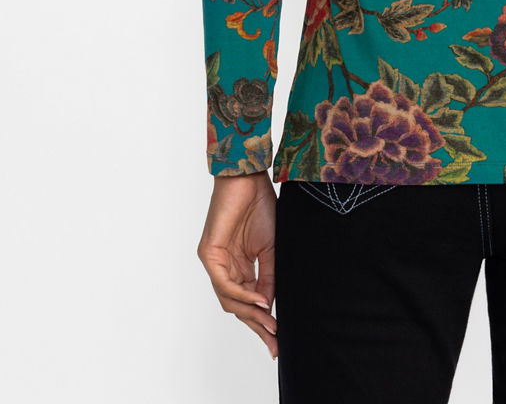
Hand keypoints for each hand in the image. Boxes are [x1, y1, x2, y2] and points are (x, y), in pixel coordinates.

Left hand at [197, 170, 277, 359]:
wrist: (249, 177)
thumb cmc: (260, 205)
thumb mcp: (271, 248)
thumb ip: (269, 277)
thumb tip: (270, 306)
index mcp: (239, 267)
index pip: (248, 302)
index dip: (263, 322)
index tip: (278, 340)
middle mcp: (224, 267)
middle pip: (237, 307)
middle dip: (257, 327)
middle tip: (275, 344)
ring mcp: (215, 262)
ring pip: (229, 300)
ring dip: (251, 315)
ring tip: (271, 325)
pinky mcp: (209, 254)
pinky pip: (224, 284)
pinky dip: (242, 295)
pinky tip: (260, 301)